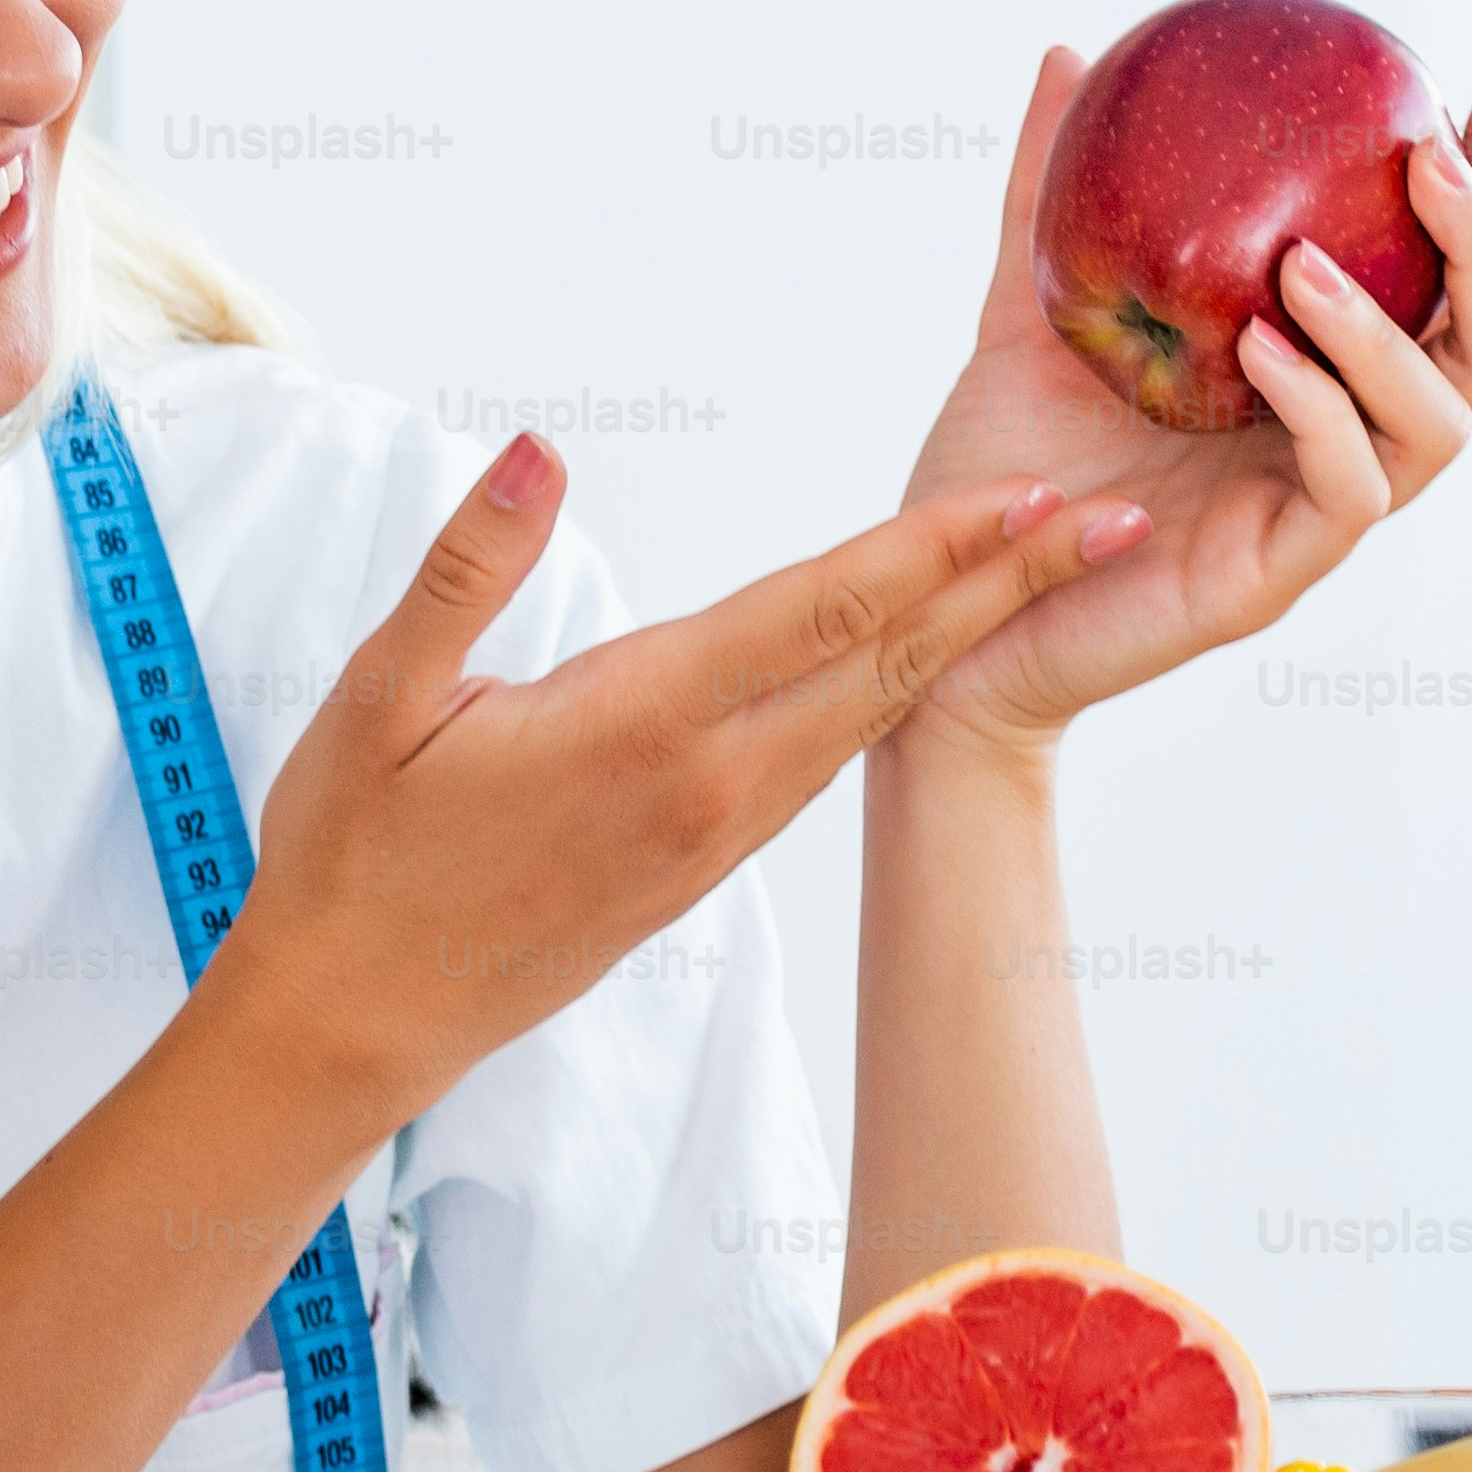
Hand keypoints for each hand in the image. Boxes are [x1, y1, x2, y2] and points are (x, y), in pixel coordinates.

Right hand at [224, 445, 1134, 1125]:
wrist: (356, 1022)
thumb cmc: (353, 854)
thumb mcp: (379, 695)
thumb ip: (470, 565)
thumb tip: (543, 449)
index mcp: (640, 726)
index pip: (819, 612)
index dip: (935, 547)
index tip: (1034, 493)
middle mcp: (709, 785)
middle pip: (889, 663)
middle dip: (1007, 583)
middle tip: (1118, 520)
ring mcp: (719, 834)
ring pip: (871, 714)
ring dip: (966, 635)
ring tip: (1048, 571)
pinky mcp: (709, 866)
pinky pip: (828, 759)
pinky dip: (896, 692)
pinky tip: (926, 655)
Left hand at [897, 48, 1471, 760]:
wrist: (947, 608)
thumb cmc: (1003, 470)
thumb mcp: (1028, 310)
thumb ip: (1050, 197)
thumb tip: (1068, 53)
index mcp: (1319, 378)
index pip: (1449, 288)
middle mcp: (1346, 444)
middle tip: (1429, 162)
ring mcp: (1318, 517)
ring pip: (1442, 424)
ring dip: (1390, 331)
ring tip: (1306, 265)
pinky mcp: (1276, 576)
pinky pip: (1350, 491)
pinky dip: (1319, 410)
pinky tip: (1257, 349)